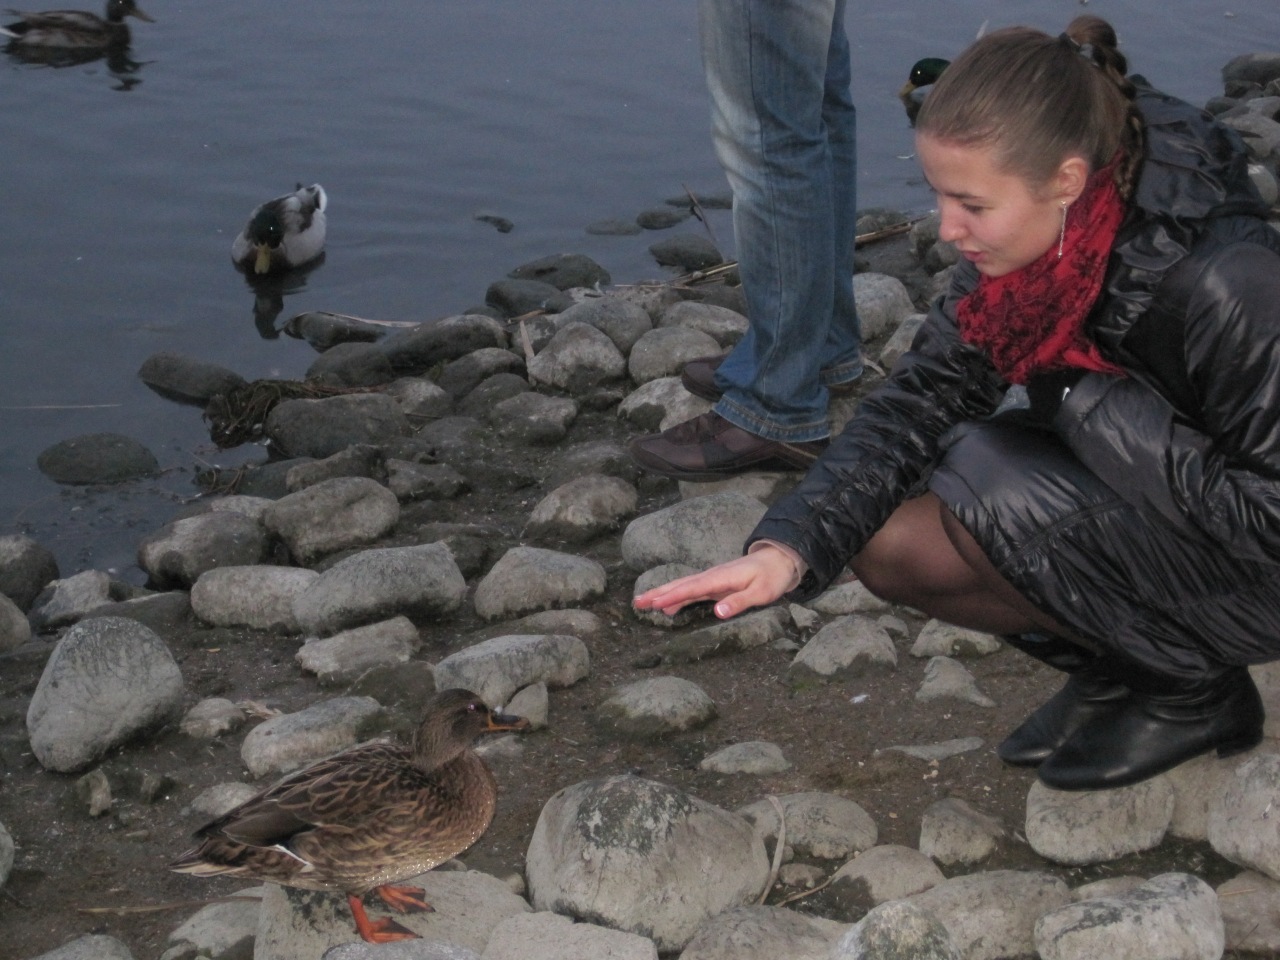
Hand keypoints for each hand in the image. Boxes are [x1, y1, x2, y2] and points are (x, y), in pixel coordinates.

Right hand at [632, 546, 798, 618]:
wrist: (778, 560)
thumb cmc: (771, 577)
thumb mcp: (760, 593)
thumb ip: (739, 602)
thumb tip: (717, 611)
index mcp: (720, 578)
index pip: (692, 588)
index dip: (673, 596)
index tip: (655, 603)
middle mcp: (711, 577)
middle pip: (680, 585)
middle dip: (658, 593)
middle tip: (637, 602)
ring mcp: (711, 580)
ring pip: (682, 586)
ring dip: (662, 594)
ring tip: (642, 603)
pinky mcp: (714, 584)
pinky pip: (690, 590)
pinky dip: (676, 597)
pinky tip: (668, 607)